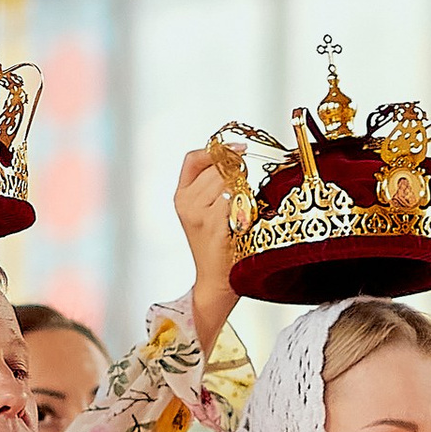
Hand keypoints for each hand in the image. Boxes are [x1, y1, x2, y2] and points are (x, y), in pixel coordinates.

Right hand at [175, 143, 242, 355]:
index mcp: (181, 197)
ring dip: (243, 188)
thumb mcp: (205, 212)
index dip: (216, 151)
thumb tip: (237, 156)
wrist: (215, 280)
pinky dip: (246, 204)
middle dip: (237, 171)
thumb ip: (212, 186)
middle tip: (249, 186)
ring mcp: (199, 215)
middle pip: (217, 167)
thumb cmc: (216, 246)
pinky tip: (247, 216)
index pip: (193, 159)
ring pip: (228, 182)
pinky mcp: (215, 226)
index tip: (239, 151)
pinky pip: (235, 200)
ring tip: (246, 206)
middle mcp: (186, 203)